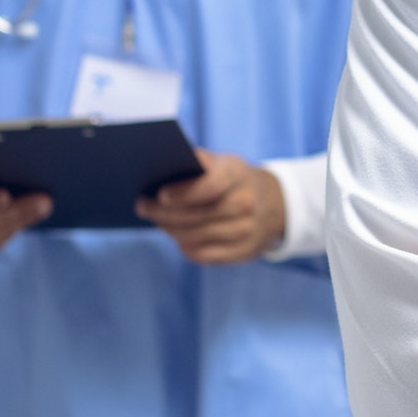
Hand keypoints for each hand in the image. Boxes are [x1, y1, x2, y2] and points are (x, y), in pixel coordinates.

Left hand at [136, 150, 285, 264]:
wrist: (274, 204)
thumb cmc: (233, 180)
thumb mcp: (222, 163)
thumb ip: (196, 162)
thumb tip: (158, 167)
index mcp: (239, 174)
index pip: (210, 184)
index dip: (184, 192)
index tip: (160, 195)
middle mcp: (247, 203)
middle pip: (194, 216)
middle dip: (162, 213)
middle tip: (143, 207)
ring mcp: (247, 230)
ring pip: (193, 237)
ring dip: (170, 229)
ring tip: (158, 220)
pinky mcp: (244, 252)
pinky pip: (201, 254)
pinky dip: (185, 245)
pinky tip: (180, 236)